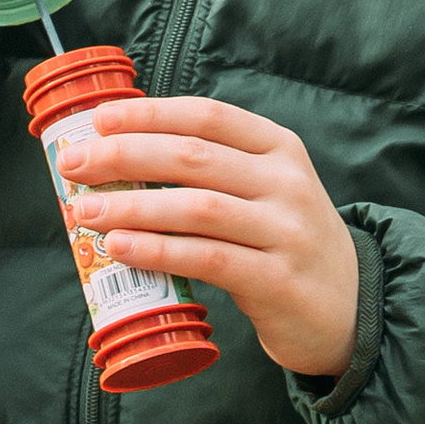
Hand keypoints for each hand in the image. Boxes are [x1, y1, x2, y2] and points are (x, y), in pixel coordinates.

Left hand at [58, 98, 358, 379]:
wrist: (350, 308)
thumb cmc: (284, 244)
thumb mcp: (265, 192)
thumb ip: (212, 172)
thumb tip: (117, 159)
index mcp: (278, 148)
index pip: (207, 116)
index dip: (149, 114)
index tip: (99, 121)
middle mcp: (286, 182)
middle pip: (192, 157)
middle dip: (123, 156)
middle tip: (74, 165)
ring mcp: (285, 230)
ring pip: (195, 207)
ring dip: (131, 207)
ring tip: (84, 212)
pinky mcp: (277, 279)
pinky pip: (206, 258)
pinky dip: (156, 250)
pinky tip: (119, 249)